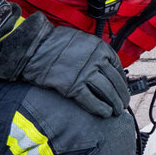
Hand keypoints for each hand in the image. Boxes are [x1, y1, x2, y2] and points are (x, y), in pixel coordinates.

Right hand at [0, 14, 128, 117]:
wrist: (33, 47)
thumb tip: (104, 65)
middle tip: (123, 104)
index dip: (121, 80)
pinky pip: (91, 100)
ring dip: (113, 103)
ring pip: (107, 92)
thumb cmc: (54, 43)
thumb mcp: (81, 41)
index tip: (122, 88)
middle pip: (115, 81)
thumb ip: (94, 52)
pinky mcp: (73, 86)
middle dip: (121, 95)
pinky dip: (100, 108)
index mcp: (100, 48)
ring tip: (115, 111)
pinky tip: (105, 113)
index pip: (117, 67)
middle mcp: (96, 60)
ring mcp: (85, 73)